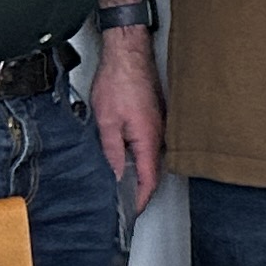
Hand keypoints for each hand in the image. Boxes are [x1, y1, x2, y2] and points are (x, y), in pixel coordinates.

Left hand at [87, 30, 162, 207]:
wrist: (128, 52)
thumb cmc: (119, 81)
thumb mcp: (106, 122)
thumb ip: (111, 153)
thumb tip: (113, 177)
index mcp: (149, 139)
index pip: (148, 181)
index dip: (138, 201)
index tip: (128, 213)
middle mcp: (159, 134)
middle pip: (152, 173)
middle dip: (138, 191)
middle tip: (122, 204)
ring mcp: (159, 125)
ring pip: (149, 158)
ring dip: (137, 173)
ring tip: (119, 185)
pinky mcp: (154, 117)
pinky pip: (148, 144)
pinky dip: (137, 157)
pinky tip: (123, 158)